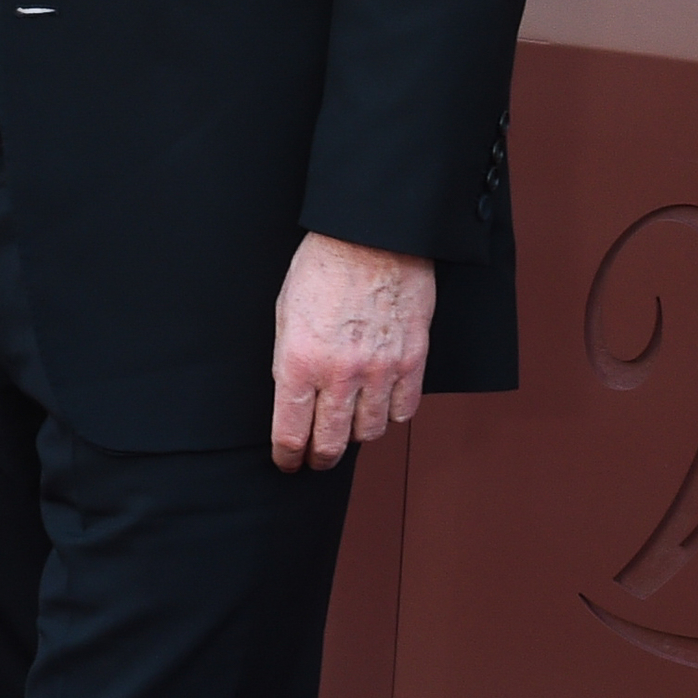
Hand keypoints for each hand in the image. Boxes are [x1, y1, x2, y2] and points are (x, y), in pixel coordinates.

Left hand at [269, 232, 432, 471]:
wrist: (373, 235)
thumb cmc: (324, 266)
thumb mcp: (285, 314)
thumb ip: (287, 363)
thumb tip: (291, 400)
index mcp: (299, 362)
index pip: (291, 435)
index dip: (288, 457)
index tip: (288, 462)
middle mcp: (339, 374)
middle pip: (331, 445)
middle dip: (319, 459)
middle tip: (317, 458)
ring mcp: (380, 370)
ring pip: (370, 433)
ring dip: (356, 435)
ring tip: (350, 426)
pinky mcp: (412, 359)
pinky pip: (404, 410)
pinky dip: (391, 415)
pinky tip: (381, 405)